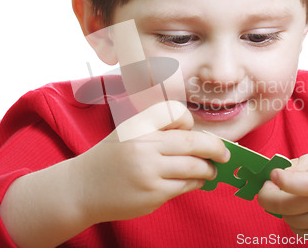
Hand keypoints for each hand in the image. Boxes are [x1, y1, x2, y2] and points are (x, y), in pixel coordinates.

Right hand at [70, 100, 229, 223]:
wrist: (81, 188)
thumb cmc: (110, 158)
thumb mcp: (128, 132)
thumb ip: (158, 130)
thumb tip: (200, 138)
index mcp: (137, 124)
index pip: (177, 113)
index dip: (190, 123)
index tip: (194, 132)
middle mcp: (144, 144)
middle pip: (194, 142)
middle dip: (217, 148)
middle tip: (226, 153)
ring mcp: (149, 170)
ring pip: (194, 166)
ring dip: (209, 169)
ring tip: (211, 170)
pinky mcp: (153, 193)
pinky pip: (186, 186)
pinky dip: (196, 183)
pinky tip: (195, 181)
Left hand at [257, 147, 307, 239]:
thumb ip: (303, 163)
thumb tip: (276, 173)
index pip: (305, 185)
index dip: (285, 181)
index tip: (274, 174)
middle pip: (285, 205)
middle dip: (267, 195)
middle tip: (267, 185)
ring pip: (287, 217)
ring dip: (280, 206)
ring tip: (289, 193)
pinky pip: (297, 229)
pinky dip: (292, 217)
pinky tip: (301, 206)